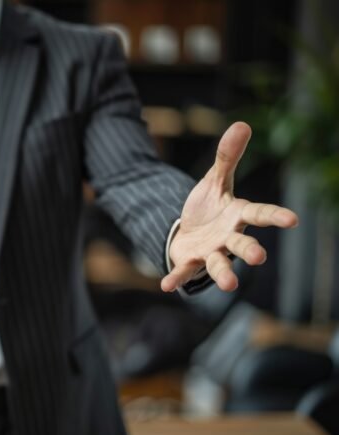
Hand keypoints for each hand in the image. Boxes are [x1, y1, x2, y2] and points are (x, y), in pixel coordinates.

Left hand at [161, 122, 297, 292]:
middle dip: (250, 251)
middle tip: (259, 258)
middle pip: (242, 244)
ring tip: (230, 284)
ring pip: (220, 264)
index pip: (259, 214)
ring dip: (224, 273)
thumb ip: (227, 157)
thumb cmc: (209, 207)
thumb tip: (242, 124)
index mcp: (238, 215)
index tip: (293, 219)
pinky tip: (165, 285)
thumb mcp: (215, 180)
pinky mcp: (191, 261)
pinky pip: (184, 270)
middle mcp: (229, 237)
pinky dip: (176, 278)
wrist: (189, 231)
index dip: (275, 216)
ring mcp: (211, 251)